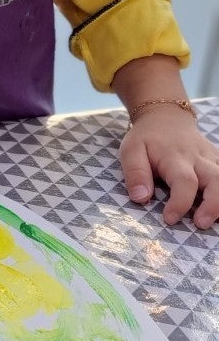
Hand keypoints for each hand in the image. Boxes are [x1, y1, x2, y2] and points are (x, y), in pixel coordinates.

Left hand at [120, 106, 218, 228]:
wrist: (166, 116)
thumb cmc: (146, 138)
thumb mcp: (131, 151)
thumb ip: (136, 174)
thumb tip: (140, 198)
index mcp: (174, 157)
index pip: (184, 181)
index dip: (180, 202)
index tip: (170, 219)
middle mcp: (197, 158)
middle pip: (215, 180)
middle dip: (213, 204)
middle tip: (201, 224)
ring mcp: (211, 159)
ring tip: (213, 220)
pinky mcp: (217, 160)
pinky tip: (218, 207)